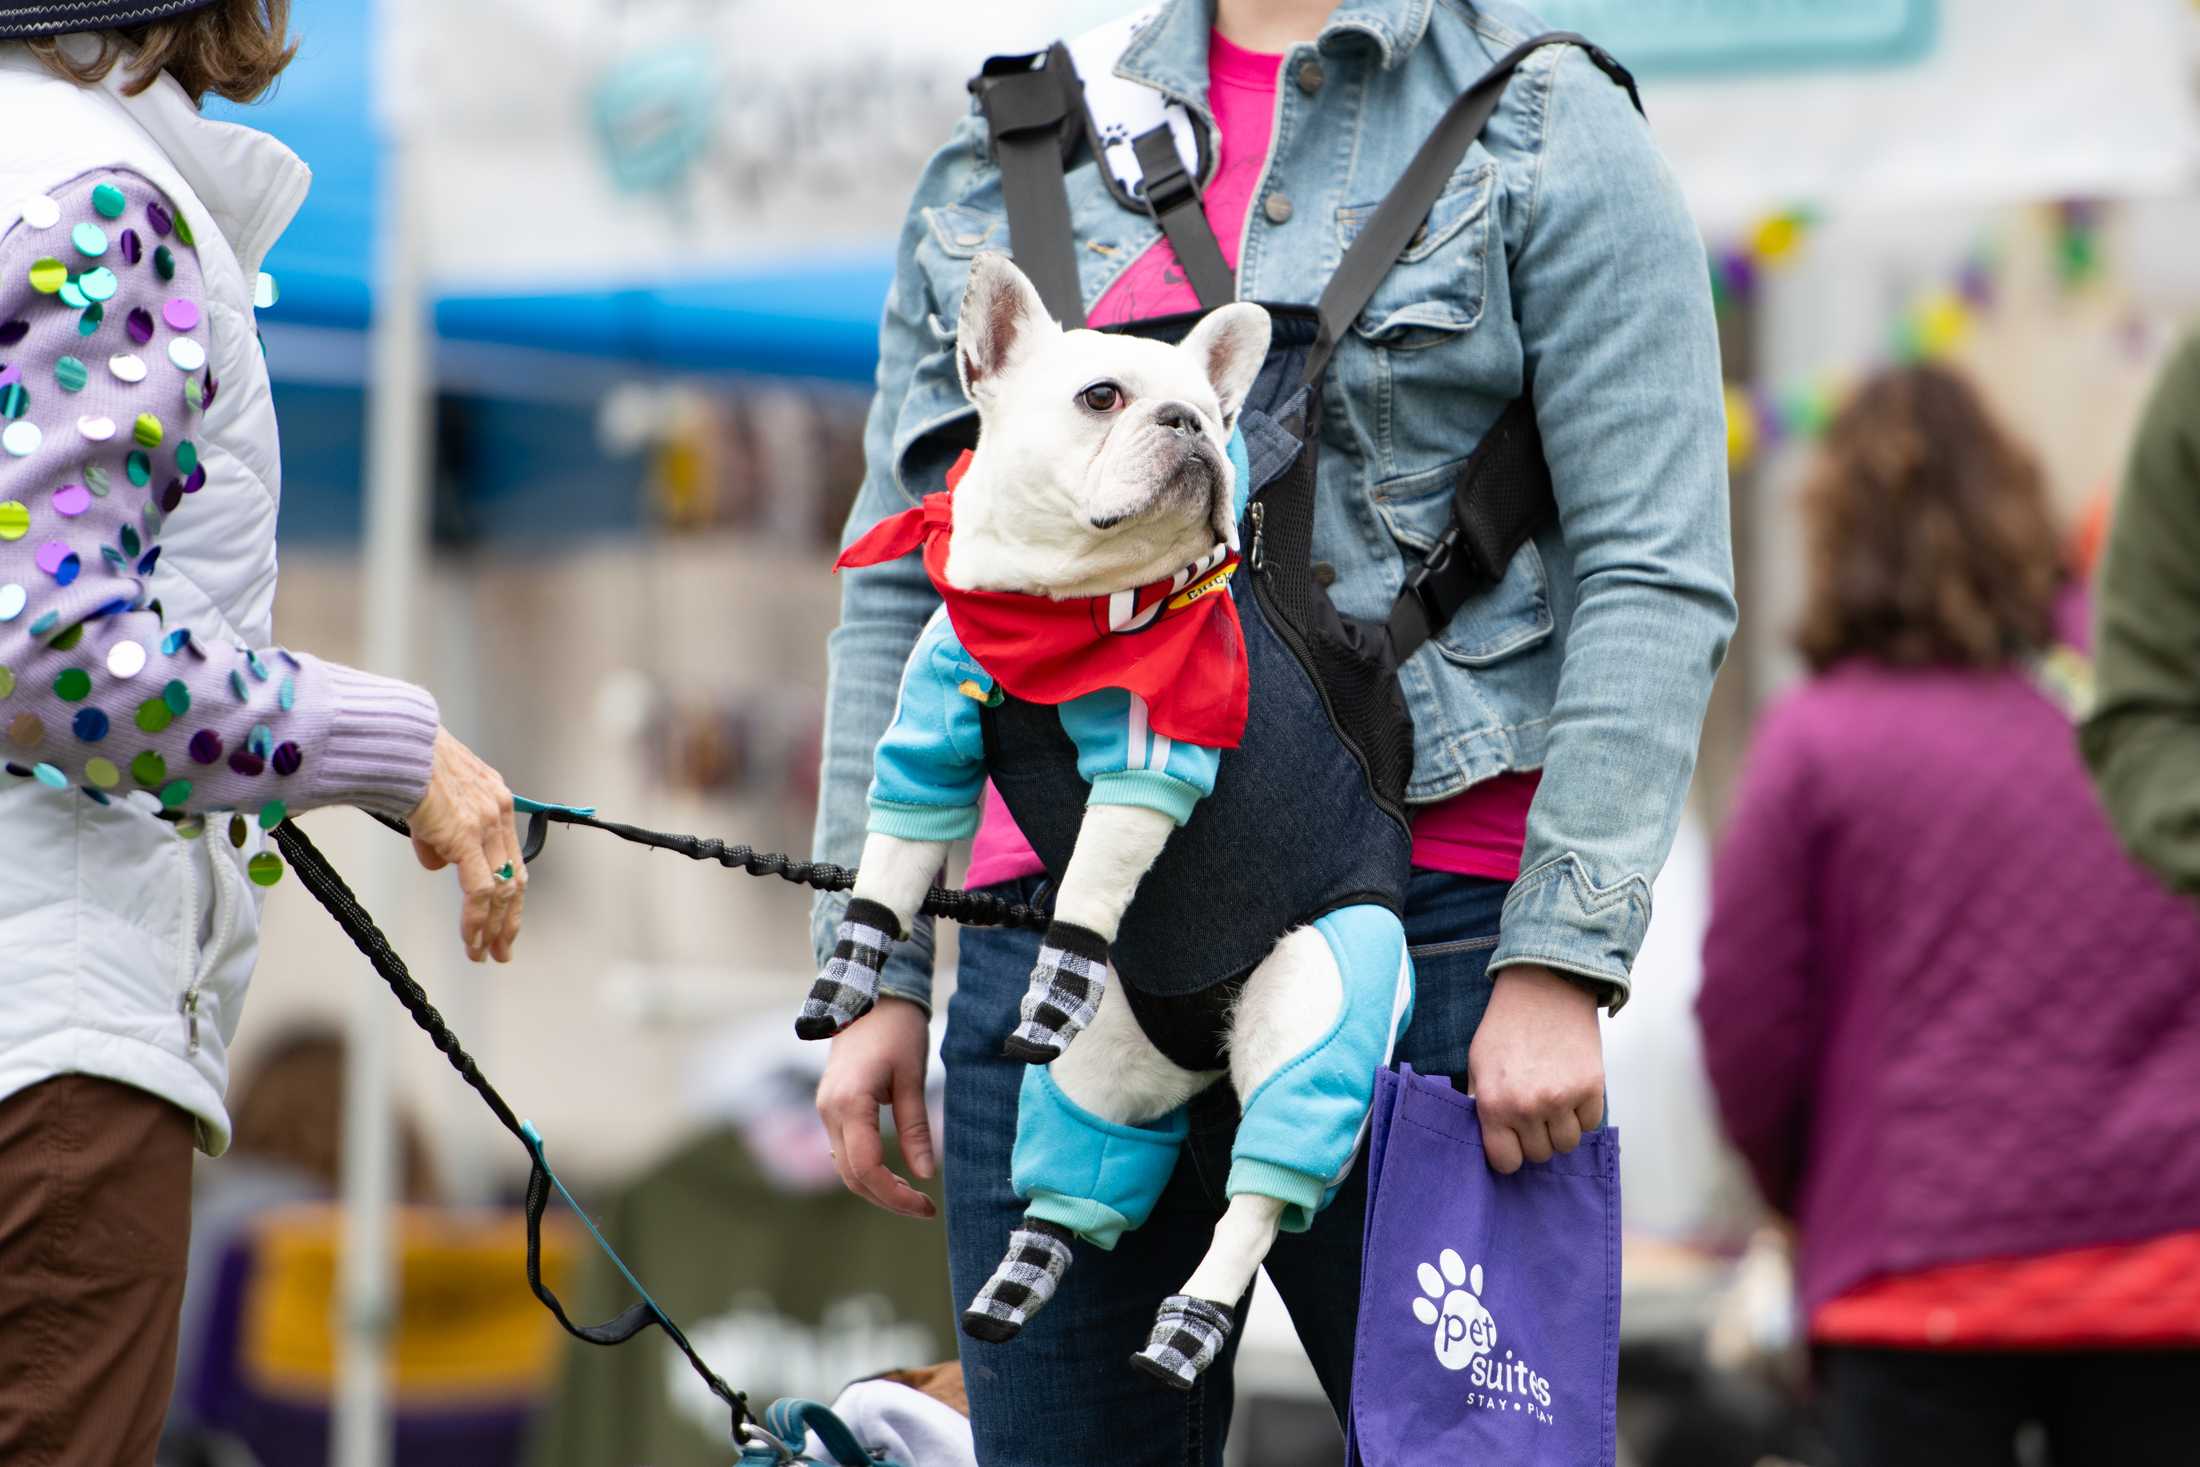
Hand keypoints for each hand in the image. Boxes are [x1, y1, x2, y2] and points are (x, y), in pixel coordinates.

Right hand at [406, 726, 523, 963]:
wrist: (396, 740)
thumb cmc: (405, 762)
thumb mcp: (430, 798)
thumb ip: (438, 833)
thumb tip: (437, 863)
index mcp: (495, 797)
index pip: (510, 855)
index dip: (509, 890)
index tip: (504, 917)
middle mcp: (499, 810)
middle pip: (514, 876)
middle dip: (509, 918)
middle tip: (504, 948)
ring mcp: (486, 824)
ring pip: (501, 889)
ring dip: (493, 927)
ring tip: (485, 954)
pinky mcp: (466, 835)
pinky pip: (479, 890)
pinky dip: (477, 920)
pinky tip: (472, 941)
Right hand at [815, 996, 937, 1218]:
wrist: (869, 996)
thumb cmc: (897, 1030)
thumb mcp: (913, 1077)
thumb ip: (916, 1128)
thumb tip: (926, 1174)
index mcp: (849, 1103)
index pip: (867, 1169)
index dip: (896, 1196)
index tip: (926, 1206)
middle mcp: (829, 1111)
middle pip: (852, 1177)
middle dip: (887, 1199)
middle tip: (924, 1208)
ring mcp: (826, 1110)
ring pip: (845, 1167)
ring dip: (876, 1188)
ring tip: (913, 1196)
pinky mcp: (830, 1108)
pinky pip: (844, 1151)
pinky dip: (866, 1170)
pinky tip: (893, 1174)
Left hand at [1467, 964, 1604, 1173]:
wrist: (1544, 988)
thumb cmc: (1507, 1025)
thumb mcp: (1478, 1064)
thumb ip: (1482, 1104)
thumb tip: (1490, 1137)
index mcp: (1494, 1104)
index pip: (1506, 1162)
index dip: (1510, 1153)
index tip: (1513, 1141)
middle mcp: (1527, 1107)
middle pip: (1540, 1155)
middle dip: (1536, 1138)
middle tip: (1533, 1111)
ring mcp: (1562, 1099)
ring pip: (1567, 1144)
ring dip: (1561, 1128)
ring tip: (1553, 1100)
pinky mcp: (1591, 1088)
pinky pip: (1590, 1124)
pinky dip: (1582, 1113)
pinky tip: (1571, 1089)